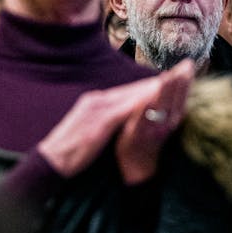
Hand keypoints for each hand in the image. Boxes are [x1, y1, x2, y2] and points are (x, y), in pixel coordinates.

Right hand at [36, 60, 193, 182]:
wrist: (51, 159)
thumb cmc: (68, 150)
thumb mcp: (85, 128)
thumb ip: (100, 119)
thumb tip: (114, 117)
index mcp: (93, 102)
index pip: (125, 91)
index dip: (147, 86)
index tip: (168, 81)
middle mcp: (96, 100)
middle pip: (131, 88)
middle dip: (157, 81)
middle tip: (181, 73)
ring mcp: (97, 109)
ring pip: (131, 95)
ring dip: (155, 87)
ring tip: (177, 80)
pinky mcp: (100, 122)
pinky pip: (126, 110)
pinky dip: (142, 103)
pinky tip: (158, 99)